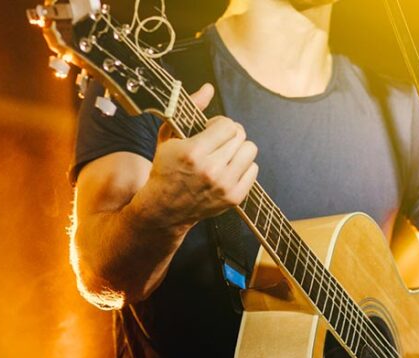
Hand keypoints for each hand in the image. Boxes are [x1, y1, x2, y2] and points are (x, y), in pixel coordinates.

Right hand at [138, 83, 258, 227]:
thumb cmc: (166, 169)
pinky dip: (244, 167)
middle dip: (229, 135)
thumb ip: (190, 109)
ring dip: (238, 150)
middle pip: (240, 136)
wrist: (165, 209)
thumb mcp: (169, 137)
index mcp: (193, 152)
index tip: (209, 130)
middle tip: (217, 143)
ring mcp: (224, 186)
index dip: (219, 124)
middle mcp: (211, 170)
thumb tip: (209, 88)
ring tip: (224, 155)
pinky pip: (254, 170)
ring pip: (250, 151)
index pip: (228, 125)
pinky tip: (228, 169)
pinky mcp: (234, 198)